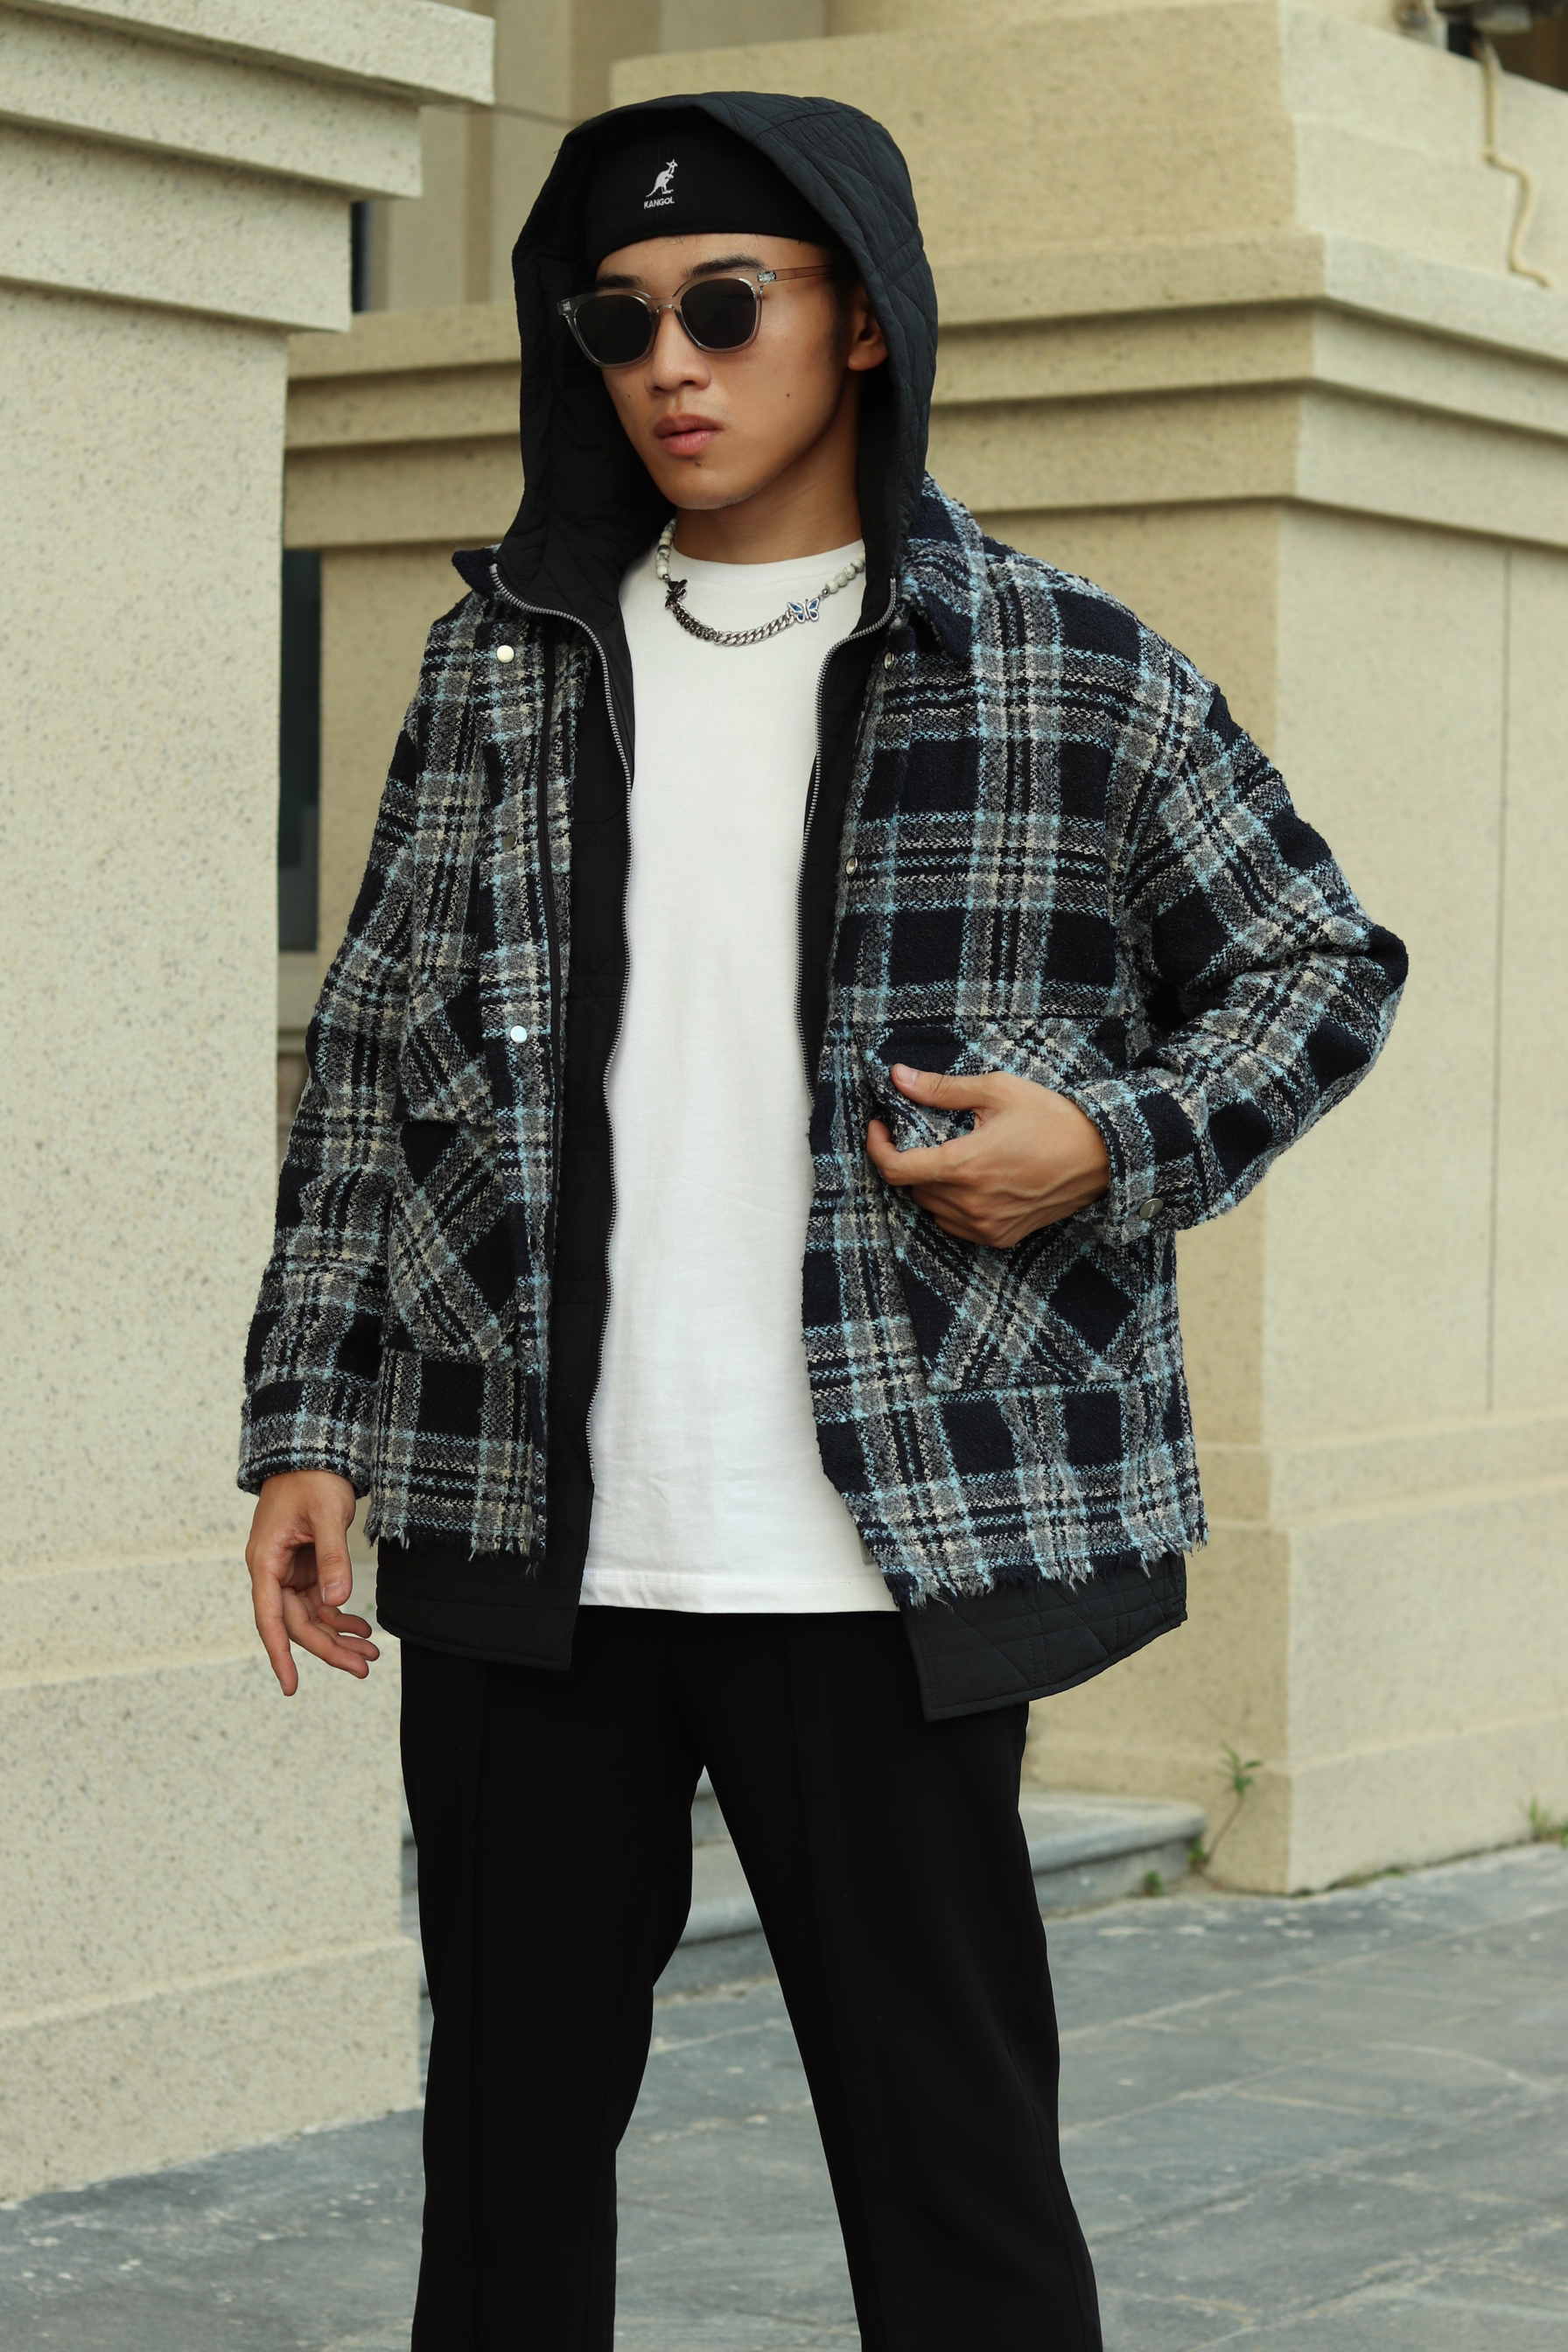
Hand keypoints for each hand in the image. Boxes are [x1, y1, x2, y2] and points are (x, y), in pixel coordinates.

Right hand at [245, 1470, 378, 1695]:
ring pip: (310, 1617)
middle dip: (329, 1649)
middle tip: (363, 1668)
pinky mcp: (305, 1566)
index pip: (269, 1619)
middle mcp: (272, 1571)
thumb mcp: (326, 1514)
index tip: (290, 1686)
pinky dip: (340, 1615)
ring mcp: (288, 1571)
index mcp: (265, 1562)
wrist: (313, 1451)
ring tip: (370, 1654)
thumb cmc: (312, 1478)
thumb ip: (332, 1557)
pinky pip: (320, 1601)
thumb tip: (337, 1601)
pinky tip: (362, 1628)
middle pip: (297, 1623)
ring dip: (338, 1636)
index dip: (280, 1654)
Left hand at [865, 1064, 1110, 1247]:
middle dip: (909, 1158)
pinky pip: (954, 1225)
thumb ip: (941, 1089)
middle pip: (912, 1186)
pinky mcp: (999, 1237)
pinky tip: (971, 1181)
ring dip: (929, 1183)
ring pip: (930, 1208)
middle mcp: (971, 1203)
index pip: (895, 1169)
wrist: (1101, 1156)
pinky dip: (950, 1205)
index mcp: (965, 1166)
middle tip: (925, 1134)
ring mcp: (985, 1225)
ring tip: (952, 1156)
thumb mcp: (997, 1091)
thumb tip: (898, 1077)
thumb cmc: (1053, 1119)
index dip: (877, 1147)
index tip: (879, 1128)